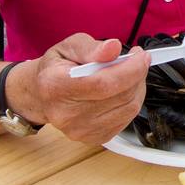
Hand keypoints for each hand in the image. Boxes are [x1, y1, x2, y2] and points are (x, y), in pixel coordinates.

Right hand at [10, 34, 149, 145]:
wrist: (43, 95)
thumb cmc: (57, 68)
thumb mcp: (69, 47)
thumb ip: (91, 48)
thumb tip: (113, 47)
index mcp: (56, 87)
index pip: (104, 83)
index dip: (130, 69)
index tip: (141, 55)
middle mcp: (66, 114)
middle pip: (120, 96)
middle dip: (137, 74)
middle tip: (137, 59)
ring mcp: (80, 130)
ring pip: (128, 108)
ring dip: (137, 87)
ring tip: (129, 73)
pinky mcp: (94, 138)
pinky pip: (126, 119)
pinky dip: (131, 101)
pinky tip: (122, 90)